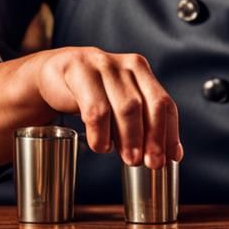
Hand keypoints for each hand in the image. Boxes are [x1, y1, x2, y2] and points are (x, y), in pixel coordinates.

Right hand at [33, 47, 181, 168]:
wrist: (56, 72)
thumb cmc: (94, 92)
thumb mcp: (121, 101)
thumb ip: (143, 122)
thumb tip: (172, 155)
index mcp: (141, 70)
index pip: (163, 103)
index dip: (169, 133)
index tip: (169, 159)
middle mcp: (126, 65)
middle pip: (147, 105)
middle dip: (151, 138)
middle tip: (148, 163)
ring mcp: (103, 65)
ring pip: (125, 107)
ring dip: (129, 139)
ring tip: (128, 159)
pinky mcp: (79, 71)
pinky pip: (95, 109)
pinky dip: (100, 133)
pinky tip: (100, 145)